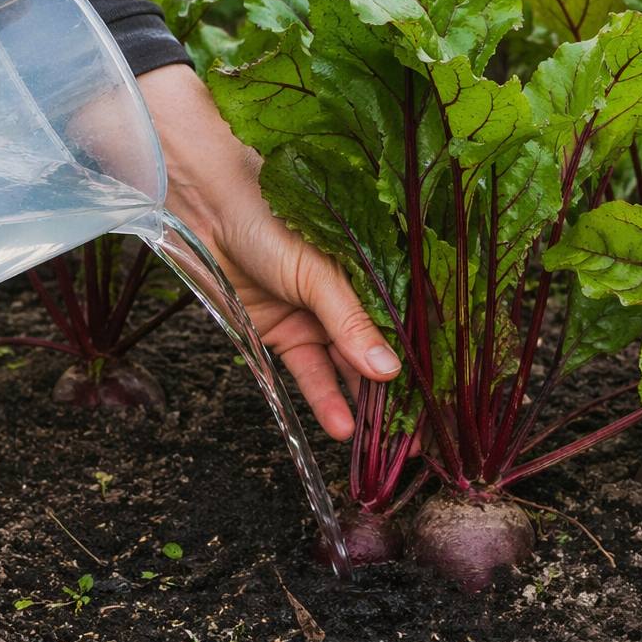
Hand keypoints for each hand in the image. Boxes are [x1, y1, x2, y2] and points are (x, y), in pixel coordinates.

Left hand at [138, 64, 400, 439]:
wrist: (203, 201)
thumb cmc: (269, 214)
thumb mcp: (317, 270)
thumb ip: (350, 322)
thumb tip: (388, 371)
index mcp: (368, 267)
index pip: (402, 320)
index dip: (419, 357)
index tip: (438, 395)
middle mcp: (345, 294)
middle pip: (374, 350)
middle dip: (392, 392)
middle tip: (412, 434)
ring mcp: (312, 315)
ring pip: (342, 368)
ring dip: (357, 403)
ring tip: (375, 440)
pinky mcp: (280, 332)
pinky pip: (306, 372)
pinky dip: (322, 398)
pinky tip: (341, 426)